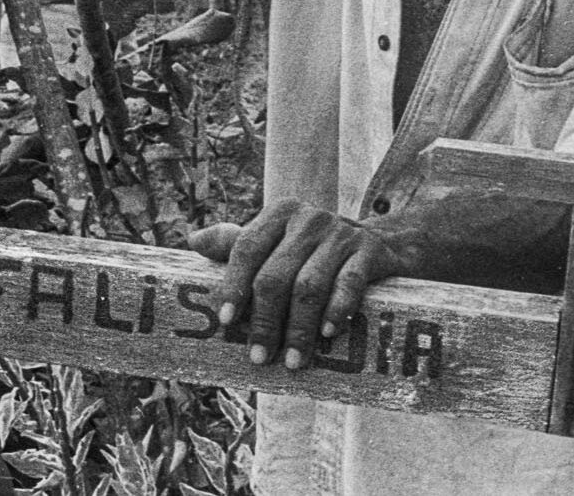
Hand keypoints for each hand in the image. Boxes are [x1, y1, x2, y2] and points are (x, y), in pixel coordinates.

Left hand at [190, 198, 413, 369]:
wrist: (380, 242)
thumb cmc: (312, 248)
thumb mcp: (277, 239)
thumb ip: (237, 243)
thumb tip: (194, 241)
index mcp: (278, 213)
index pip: (247, 248)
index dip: (233, 285)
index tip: (225, 321)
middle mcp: (308, 218)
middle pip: (276, 274)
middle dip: (264, 320)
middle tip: (258, 356)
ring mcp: (340, 234)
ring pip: (310, 285)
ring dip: (298, 328)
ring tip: (291, 360)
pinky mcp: (369, 252)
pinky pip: (349, 284)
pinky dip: (336, 311)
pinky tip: (327, 334)